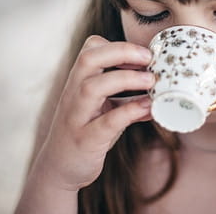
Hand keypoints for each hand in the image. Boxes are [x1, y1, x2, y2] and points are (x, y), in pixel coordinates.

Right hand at [30, 35, 154, 191]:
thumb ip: (127, 100)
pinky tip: (149, 108)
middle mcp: (73, 95)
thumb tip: (158, 93)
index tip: (144, 53)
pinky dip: (129, 112)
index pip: (90, 49)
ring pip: (92, 87)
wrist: (57, 170)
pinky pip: (106, 122)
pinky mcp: (85, 141)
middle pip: (88, 59)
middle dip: (121, 52)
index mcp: (79, 83)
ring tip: (151, 80)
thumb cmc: (84, 134)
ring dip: (126, 79)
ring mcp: (77, 118)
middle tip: (149, 57)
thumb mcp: (104, 111)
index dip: (117, 46)